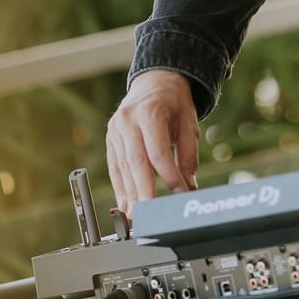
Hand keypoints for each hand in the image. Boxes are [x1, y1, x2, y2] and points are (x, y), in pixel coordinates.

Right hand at [105, 69, 199, 215]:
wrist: (154, 82)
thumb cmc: (174, 102)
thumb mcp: (188, 124)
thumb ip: (188, 156)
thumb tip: (189, 187)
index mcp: (149, 113)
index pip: (157, 152)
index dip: (168, 176)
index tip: (180, 193)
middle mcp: (127, 120)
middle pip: (135, 162)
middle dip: (143, 192)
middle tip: (149, 216)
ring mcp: (115, 129)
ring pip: (123, 167)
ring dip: (130, 194)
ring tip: (137, 216)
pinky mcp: (110, 138)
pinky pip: (115, 166)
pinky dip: (120, 187)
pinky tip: (125, 204)